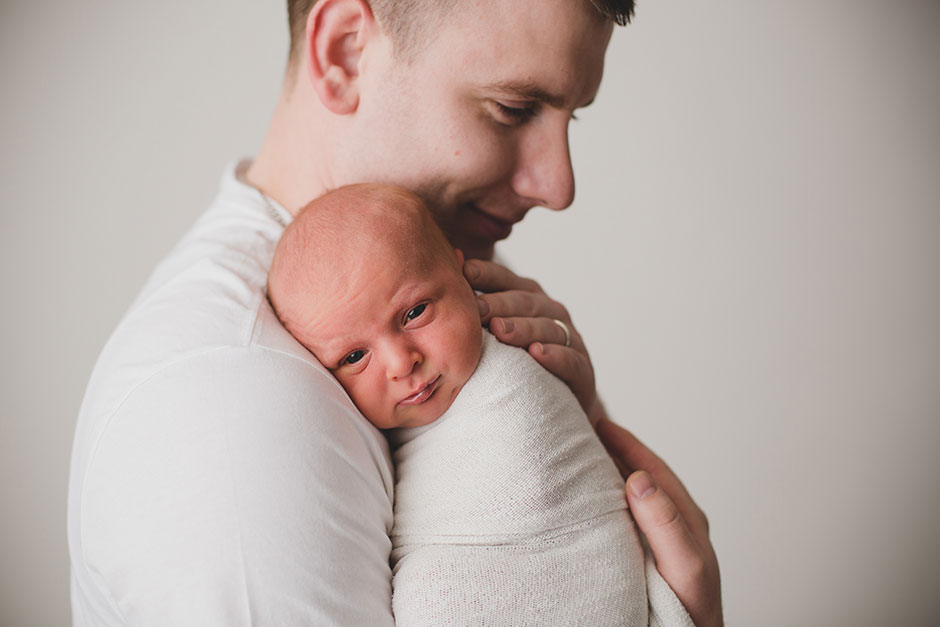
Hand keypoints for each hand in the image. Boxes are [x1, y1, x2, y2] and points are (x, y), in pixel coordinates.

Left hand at [462, 258, 597, 416]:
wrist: (555, 409)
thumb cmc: (516, 365)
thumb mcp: (495, 336)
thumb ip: (475, 311)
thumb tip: (438, 284)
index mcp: (530, 300)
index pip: (507, 281)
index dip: (487, 274)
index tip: (463, 271)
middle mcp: (552, 314)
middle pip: (526, 302)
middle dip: (500, 303)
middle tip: (477, 308)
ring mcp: (571, 341)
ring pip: (547, 328)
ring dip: (523, 327)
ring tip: (500, 331)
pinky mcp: (583, 371)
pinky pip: (571, 361)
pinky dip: (556, 356)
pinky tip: (538, 353)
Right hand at [595, 418, 722, 626]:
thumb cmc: (694, 613)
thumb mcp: (686, 566)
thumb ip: (667, 524)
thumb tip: (640, 479)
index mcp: (686, 518)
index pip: (652, 469)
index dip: (626, 443)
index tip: (598, 423)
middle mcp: (672, 524)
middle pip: (641, 476)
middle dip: (613, 451)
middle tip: (581, 431)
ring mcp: (658, 539)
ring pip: (630, 496)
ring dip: (607, 474)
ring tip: (579, 458)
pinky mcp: (644, 555)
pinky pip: (622, 517)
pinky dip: (604, 500)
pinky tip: (586, 503)